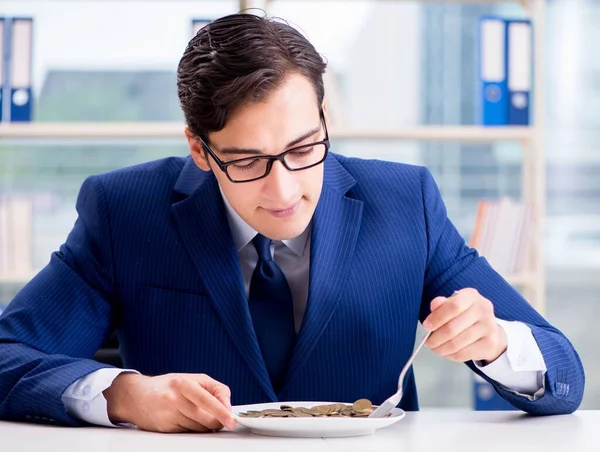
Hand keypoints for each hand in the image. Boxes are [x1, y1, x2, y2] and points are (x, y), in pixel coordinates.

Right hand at [103, 372, 235, 432]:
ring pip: (198, 428)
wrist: (135, 396)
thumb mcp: (192, 378)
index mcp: (182, 383)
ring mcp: (168, 415)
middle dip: (216, 421)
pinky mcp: (165, 429)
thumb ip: (213, 389)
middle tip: (221, 419)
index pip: (207, 400)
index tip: (232, 420)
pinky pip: (188, 434)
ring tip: (197, 414)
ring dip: (204, 426)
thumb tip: (227, 406)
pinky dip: (193, 430)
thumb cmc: (168, 386)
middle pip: (205, 418)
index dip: (221, 411)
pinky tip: (185, 419)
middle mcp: (174, 399)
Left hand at [423, 288, 506, 363]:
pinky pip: (464, 354)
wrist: (488, 329)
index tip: (426, 326)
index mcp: (471, 296)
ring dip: (441, 349)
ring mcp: (489, 327)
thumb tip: (434, 306)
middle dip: (435, 338)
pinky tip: (447, 352)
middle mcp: (483, 309)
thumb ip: (442, 304)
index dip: (437, 318)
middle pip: (452, 328)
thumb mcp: (453, 304)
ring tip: (435, 348)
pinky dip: (451, 355)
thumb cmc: (465, 315)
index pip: (453, 306)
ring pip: (456, 343)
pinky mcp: (490, 344)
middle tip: (427, 342)